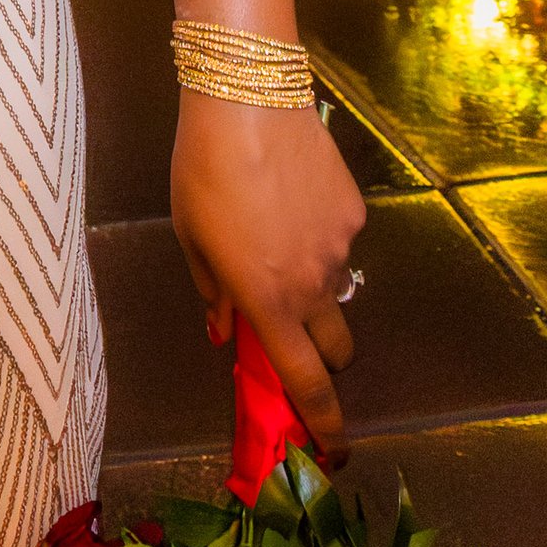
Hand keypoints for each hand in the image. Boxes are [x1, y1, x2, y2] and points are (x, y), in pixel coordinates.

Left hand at [170, 95, 367, 448]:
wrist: (248, 96)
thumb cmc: (203, 167)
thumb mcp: (191, 234)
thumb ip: (213, 290)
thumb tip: (226, 330)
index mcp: (268, 300)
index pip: (306, 382)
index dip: (322, 423)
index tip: (332, 449)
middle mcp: (313, 284)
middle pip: (336, 347)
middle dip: (322, 353)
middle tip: (294, 325)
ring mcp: (340, 248)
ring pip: (334, 285)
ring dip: (312, 280)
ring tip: (274, 224)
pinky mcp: (355, 212)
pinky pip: (340, 238)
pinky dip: (320, 231)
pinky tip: (292, 191)